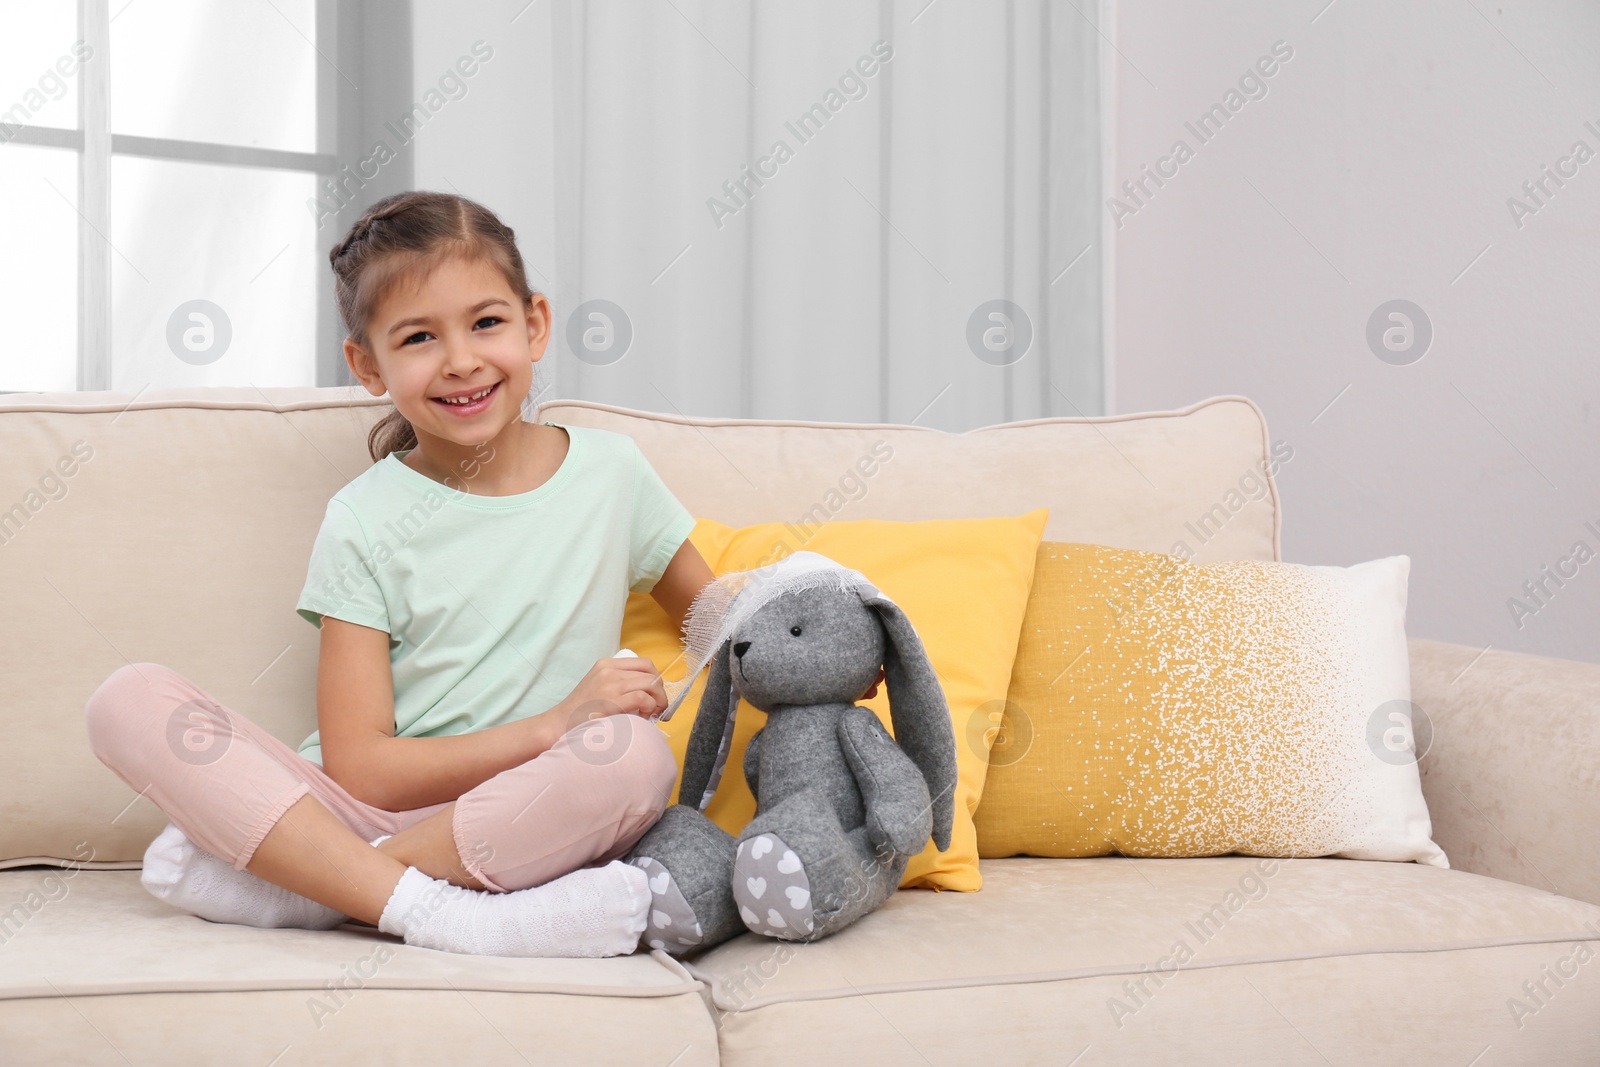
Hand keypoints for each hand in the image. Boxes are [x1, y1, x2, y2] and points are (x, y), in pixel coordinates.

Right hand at [535, 654, 667, 749]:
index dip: (656, 679)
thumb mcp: (598, 687)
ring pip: (651, 684)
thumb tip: (649, 692)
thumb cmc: (580, 712)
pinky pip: (643, 698)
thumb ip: (619, 683)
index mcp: (606, 664)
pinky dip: (649, 708)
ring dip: (658, 701)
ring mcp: (610, 684)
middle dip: (661, 692)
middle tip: (659, 708)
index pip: (644, 664)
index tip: (656, 695)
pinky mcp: (611, 700)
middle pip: (651, 674)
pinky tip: (643, 717)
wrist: (559, 724)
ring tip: (652, 714)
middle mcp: (609, 670)